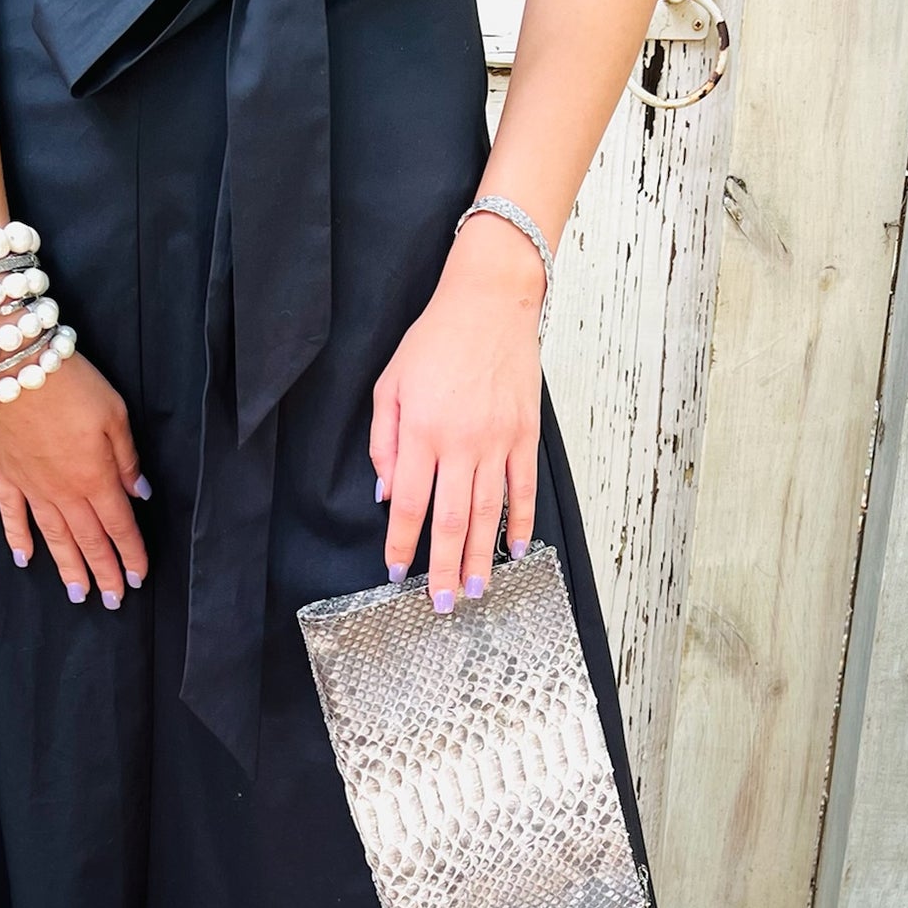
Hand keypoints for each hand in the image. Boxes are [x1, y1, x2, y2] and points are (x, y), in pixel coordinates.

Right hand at [0, 352, 150, 606]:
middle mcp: (63, 491)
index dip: (130, 554)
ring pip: (53, 537)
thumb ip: (126, 458)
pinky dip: (17, 538)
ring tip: (79, 594)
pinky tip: (24, 559)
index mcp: (95, 478)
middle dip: (103, 572)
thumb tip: (140, 492)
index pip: (119, 527)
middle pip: (88, 541)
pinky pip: (11, 515)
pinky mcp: (2, 473)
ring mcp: (29, 485)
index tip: (138, 578)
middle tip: (112, 601)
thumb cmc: (66, 381)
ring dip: (67, 567)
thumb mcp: (114, 413)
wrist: (6, 362)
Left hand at [371, 211, 545, 611]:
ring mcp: (497, 440)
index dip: (402, 545)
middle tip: (443, 604)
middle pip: (451, 519)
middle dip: (444, 567)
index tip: (398, 575)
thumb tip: (385, 495)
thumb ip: (383, 441)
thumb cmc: (435, 341)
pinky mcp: (525, 434)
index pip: (408, 503)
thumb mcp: (390, 384)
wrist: (491, 302)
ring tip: (476, 590)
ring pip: (487, 512)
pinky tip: (514, 550)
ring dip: (480, 556)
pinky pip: (523, 487)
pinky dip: (520, 522)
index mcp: (421, 431)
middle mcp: (460, 442)